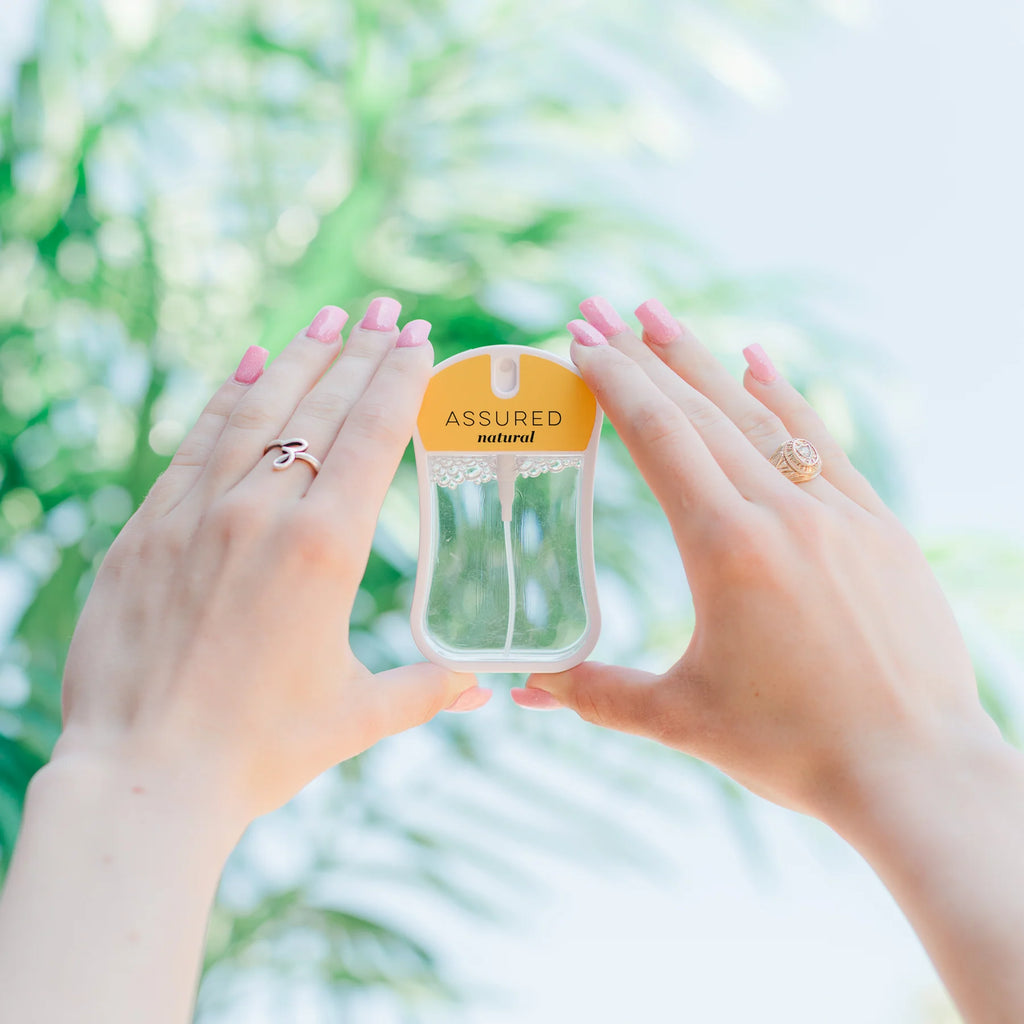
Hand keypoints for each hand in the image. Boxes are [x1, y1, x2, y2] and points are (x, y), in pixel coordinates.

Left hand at [56, 300, 487, 826]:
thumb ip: (426, 689)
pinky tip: (244, 365)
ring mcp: (196, 515)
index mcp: (325, 550)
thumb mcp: (356, 717)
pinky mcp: (145, 530)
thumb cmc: (261, 751)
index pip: (374, 438)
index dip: (399, 380)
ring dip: (296, 360)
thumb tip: (485, 688)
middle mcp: (262, 514)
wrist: (146, 775)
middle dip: (360, 352)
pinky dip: (222, 400)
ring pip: (256, 412)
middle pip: (321, 410)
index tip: (418, 339)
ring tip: (327, 317)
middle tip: (385, 307)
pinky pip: (192, 444)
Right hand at [515, 297, 998, 822]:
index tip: (580, 343)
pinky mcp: (878, 526)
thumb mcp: (682, 718)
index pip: (658, 437)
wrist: (916, 771)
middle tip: (597, 311)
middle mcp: (782, 512)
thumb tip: (524, 687)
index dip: (614, 383)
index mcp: (725, 547)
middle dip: (642, 357)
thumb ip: (597, 693)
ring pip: (758, 416)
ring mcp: (837, 512)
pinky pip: (822, 442)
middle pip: (699, 411)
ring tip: (660, 315)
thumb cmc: (795, 748)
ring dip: (703, 362)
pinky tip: (759, 363)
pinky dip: (785, 398)